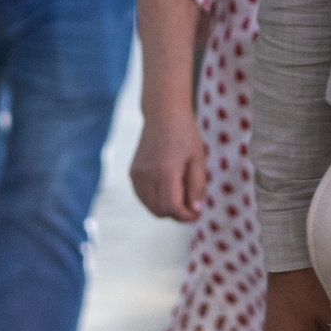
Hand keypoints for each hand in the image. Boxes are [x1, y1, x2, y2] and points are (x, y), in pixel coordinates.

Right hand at [130, 103, 206, 221]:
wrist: (163, 114)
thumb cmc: (185, 135)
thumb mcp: (198, 159)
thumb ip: (197, 186)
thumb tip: (194, 210)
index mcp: (166, 171)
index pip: (171, 207)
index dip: (186, 216)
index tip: (198, 213)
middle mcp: (147, 175)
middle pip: (160, 211)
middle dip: (177, 213)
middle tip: (192, 205)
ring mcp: (136, 175)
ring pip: (150, 206)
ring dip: (166, 208)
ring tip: (182, 191)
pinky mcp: (132, 173)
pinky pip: (143, 197)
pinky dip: (156, 199)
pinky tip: (169, 187)